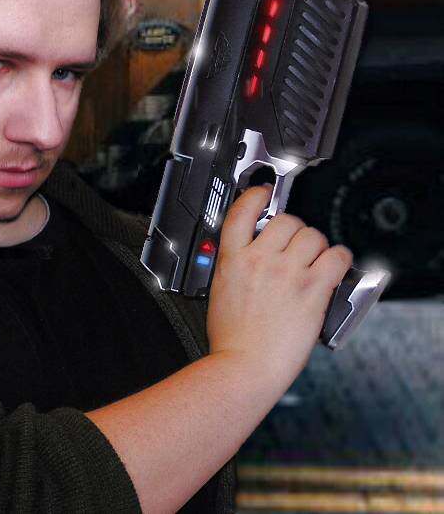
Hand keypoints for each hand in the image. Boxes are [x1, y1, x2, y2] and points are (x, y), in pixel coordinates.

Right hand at [206, 185, 351, 382]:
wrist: (245, 366)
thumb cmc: (232, 339)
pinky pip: (336, 256)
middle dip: (293, 229)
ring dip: (316, 244)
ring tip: (315, 259)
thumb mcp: (220, 292)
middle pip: (286, 220)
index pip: (242, 211)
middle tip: (295, 244)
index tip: (264, 194)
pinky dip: (339, 258)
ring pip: (313, 234)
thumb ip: (235, 267)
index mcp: (232, 259)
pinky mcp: (313, 288)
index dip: (256, 196)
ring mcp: (287, 272)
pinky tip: (334, 266)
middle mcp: (260, 260)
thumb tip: (250, 255)